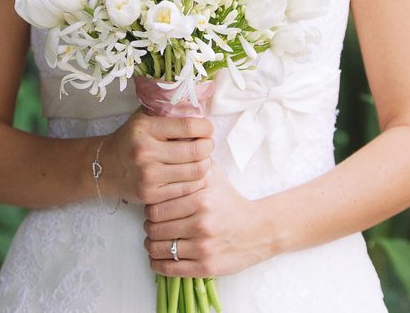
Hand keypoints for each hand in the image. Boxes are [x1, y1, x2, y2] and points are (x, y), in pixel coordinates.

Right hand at [101, 111, 214, 203]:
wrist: (103, 166)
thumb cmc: (129, 140)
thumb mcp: (142, 119)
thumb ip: (166, 112)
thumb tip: (199, 110)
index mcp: (144, 128)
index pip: (188, 126)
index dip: (206, 127)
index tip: (207, 128)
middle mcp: (145, 152)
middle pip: (196, 151)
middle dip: (208, 146)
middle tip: (207, 144)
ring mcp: (148, 175)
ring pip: (196, 171)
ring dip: (205, 164)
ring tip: (202, 159)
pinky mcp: (151, 194)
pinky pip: (187, 188)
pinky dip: (196, 180)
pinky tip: (192, 174)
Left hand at [144, 166, 276, 276]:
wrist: (260, 230)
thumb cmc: (230, 202)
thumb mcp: (214, 176)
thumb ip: (192, 161)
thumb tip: (173, 141)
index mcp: (200, 200)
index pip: (156, 207)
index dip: (150, 210)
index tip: (154, 210)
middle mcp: (201, 224)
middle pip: (154, 228)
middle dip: (149, 227)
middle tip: (153, 226)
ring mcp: (204, 248)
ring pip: (159, 248)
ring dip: (151, 245)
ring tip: (154, 241)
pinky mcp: (207, 267)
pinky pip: (169, 269)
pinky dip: (158, 264)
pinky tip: (157, 258)